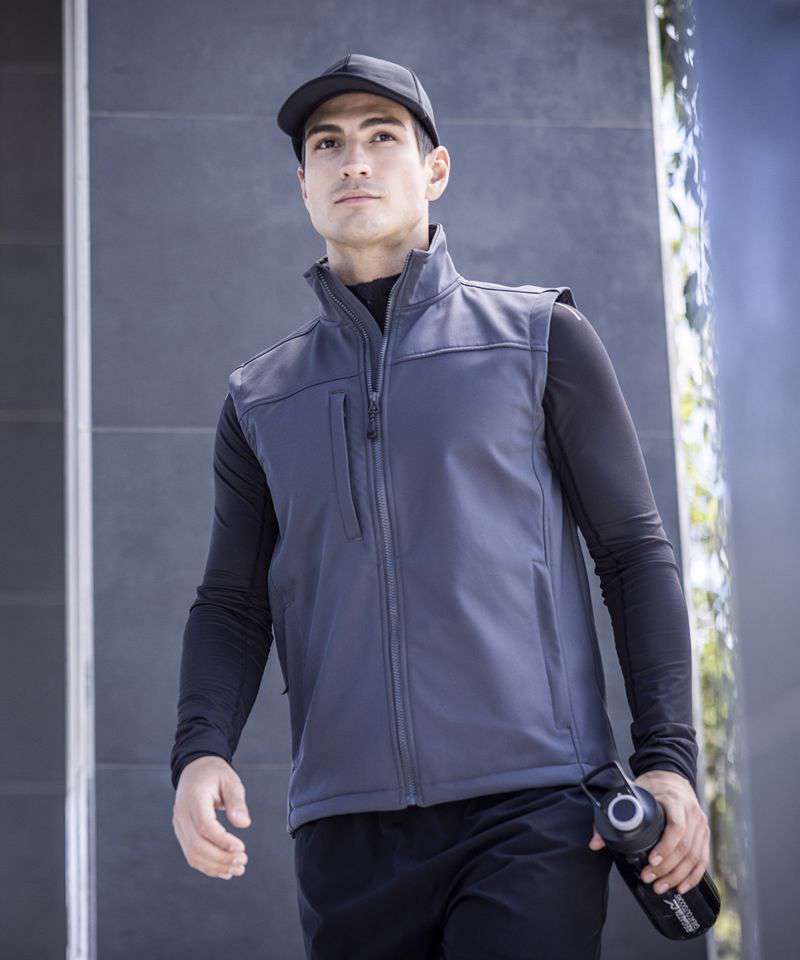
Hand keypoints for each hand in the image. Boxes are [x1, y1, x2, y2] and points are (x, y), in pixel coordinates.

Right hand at [172, 755, 250, 879]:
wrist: (195, 770)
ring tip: (237, 869)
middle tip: (243, 862)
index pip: (204, 826)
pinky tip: (225, 871)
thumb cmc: (215, 774)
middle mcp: (182, 814)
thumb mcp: (230, 780)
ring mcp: (179, 825)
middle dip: (220, 858)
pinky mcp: (182, 833)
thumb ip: (237, 801)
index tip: (241, 848)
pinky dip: (208, 866)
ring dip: (215, 866)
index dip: (222, 840)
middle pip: (197, 845)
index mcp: (194, 798)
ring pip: (192, 854)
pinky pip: (192, 854)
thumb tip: (244, 824)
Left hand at [588, 769, 710, 895]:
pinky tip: (681, 887)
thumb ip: (614, 815)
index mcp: (675, 801)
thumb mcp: (633, 793)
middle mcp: (692, 814)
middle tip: (649, 879)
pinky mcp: (704, 835)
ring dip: (677, 876)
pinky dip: (693, 876)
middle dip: (666, 868)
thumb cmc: (653, 786)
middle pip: (684, 847)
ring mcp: (701, 825)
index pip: (677, 826)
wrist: (672, 777)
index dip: (666, 846)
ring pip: (694, 857)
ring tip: (660, 887)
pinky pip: (702, 860)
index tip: (651, 859)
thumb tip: (596, 843)